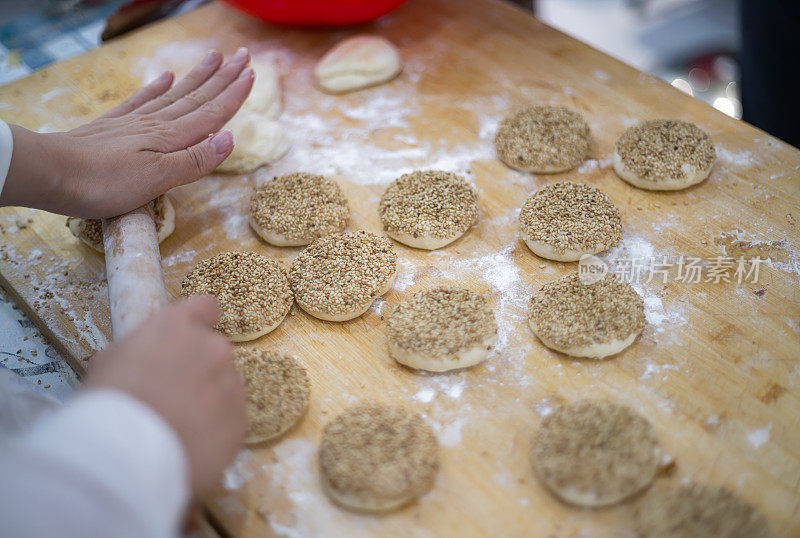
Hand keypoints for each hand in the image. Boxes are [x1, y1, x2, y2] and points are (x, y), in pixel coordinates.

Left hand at [1, 48, 253, 218]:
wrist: (51, 172)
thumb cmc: (105, 182)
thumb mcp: (157, 179)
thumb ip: (194, 160)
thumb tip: (230, 139)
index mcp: (170, 139)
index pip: (211, 114)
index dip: (233, 96)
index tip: (252, 74)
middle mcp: (156, 125)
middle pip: (197, 98)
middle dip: (222, 78)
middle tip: (242, 57)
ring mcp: (133, 123)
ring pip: (174, 95)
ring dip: (197, 78)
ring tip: (213, 59)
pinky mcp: (112, 127)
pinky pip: (141, 101)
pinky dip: (155, 88)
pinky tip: (164, 76)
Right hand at [84, 295, 246, 495]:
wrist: (126, 458)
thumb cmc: (108, 406)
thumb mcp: (106, 367)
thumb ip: (131, 356)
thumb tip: (131, 365)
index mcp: (178, 327)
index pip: (204, 307)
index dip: (198, 321)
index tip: (190, 337)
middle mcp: (213, 349)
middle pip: (214, 353)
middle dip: (198, 370)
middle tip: (171, 397)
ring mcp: (231, 385)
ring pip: (225, 387)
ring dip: (208, 401)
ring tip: (178, 427)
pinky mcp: (240, 421)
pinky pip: (230, 420)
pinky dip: (216, 430)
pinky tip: (190, 445)